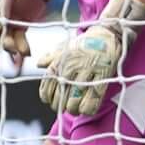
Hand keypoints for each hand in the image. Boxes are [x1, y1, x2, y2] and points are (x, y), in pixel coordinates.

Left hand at [34, 0, 143, 117]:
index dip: (48, 99)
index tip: (52, 101)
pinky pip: (91, 102)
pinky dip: (87, 109)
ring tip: (76, 108)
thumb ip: (50, 57)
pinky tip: (87, 108)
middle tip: (66, 105)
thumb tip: (38, 63)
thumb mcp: (64, 47)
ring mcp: (85, 75)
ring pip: (73, 104)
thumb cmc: (84, 43)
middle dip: (61, 106)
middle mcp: (69, 70)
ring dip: (74, 109)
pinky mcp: (101, 79)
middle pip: (59, 100)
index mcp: (58, 64)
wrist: (106, 35)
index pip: (46, 90)